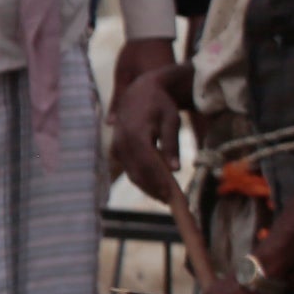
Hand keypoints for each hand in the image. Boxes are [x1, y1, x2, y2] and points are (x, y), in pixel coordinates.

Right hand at [108, 60, 189, 206]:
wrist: (139, 91)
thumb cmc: (160, 104)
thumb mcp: (171, 121)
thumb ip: (171, 145)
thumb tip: (176, 169)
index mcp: (136, 134)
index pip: (149, 165)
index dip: (161, 183)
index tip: (174, 197)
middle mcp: (123, 142)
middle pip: (139, 173)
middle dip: (156, 189)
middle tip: (174, 203)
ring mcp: (117, 146)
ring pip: (132, 174)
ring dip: (149, 187)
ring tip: (167, 198)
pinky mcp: (117, 149)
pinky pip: (129, 169)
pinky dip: (142, 179)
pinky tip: (156, 186)